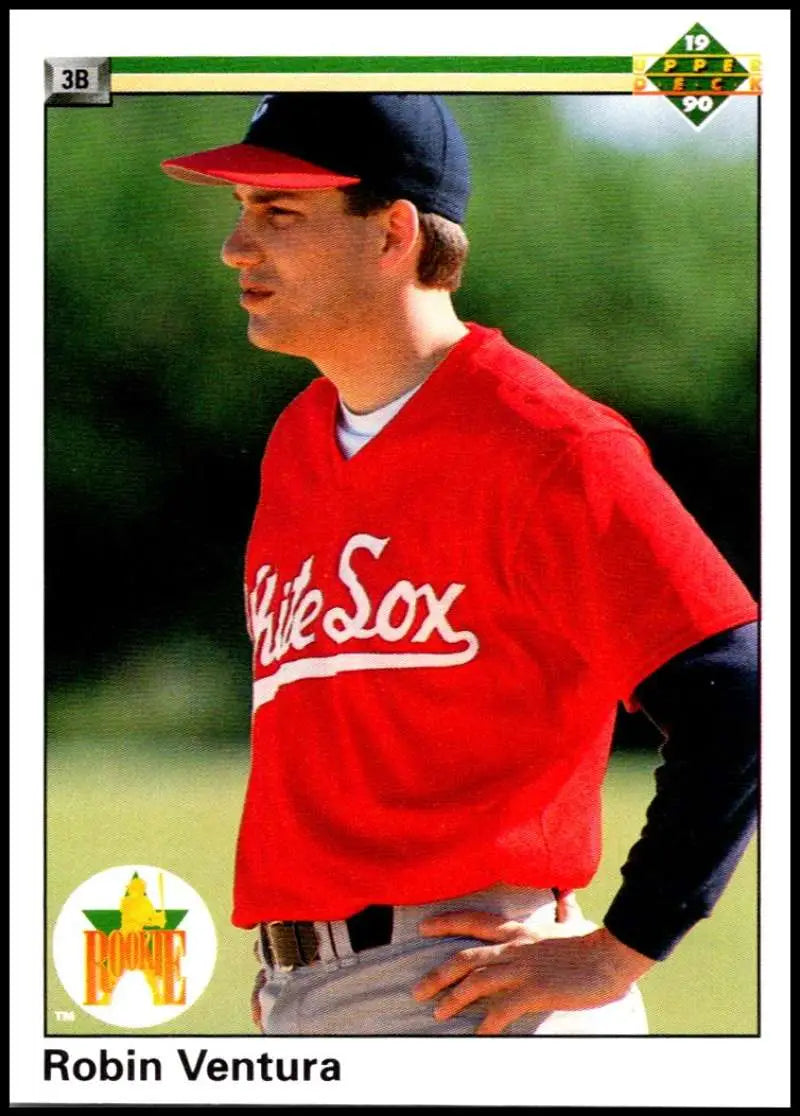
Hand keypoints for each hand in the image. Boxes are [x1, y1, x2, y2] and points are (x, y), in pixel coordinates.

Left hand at [412, 909, 653, 1034]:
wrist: (611, 955)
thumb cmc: (592, 940)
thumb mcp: (571, 922)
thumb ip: (563, 910)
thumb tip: (566, 895)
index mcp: (518, 930)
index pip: (473, 922)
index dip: (445, 923)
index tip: (422, 927)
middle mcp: (513, 947)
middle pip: (465, 958)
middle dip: (437, 974)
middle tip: (417, 990)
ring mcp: (522, 968)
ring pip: (476, 982)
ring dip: (454, 999)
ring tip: (438, 1013)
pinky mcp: (535, 990)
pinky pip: (503, 1009)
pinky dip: (487, 1023)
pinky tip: (477, 1035)